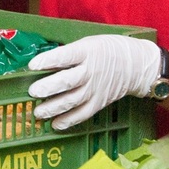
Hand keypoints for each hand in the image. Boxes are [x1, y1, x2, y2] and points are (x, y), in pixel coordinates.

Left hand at [27, 35, 160, 129]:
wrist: (135, 65)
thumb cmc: (106, 50)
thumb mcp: (87, 44)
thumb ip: (67, 54)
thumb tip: (42, 65)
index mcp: (87, 51)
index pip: (66, 56)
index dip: (49, 60)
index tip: (32, 65)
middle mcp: (91, 71)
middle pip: (68, 81)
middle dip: (48, 88)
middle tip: (33, 92)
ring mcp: (96, 89)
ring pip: (72, 100)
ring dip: (54, 108)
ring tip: (38, 112)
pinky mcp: (99, 103)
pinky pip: (83, 114)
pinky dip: (69, 121)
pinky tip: (55, 124)